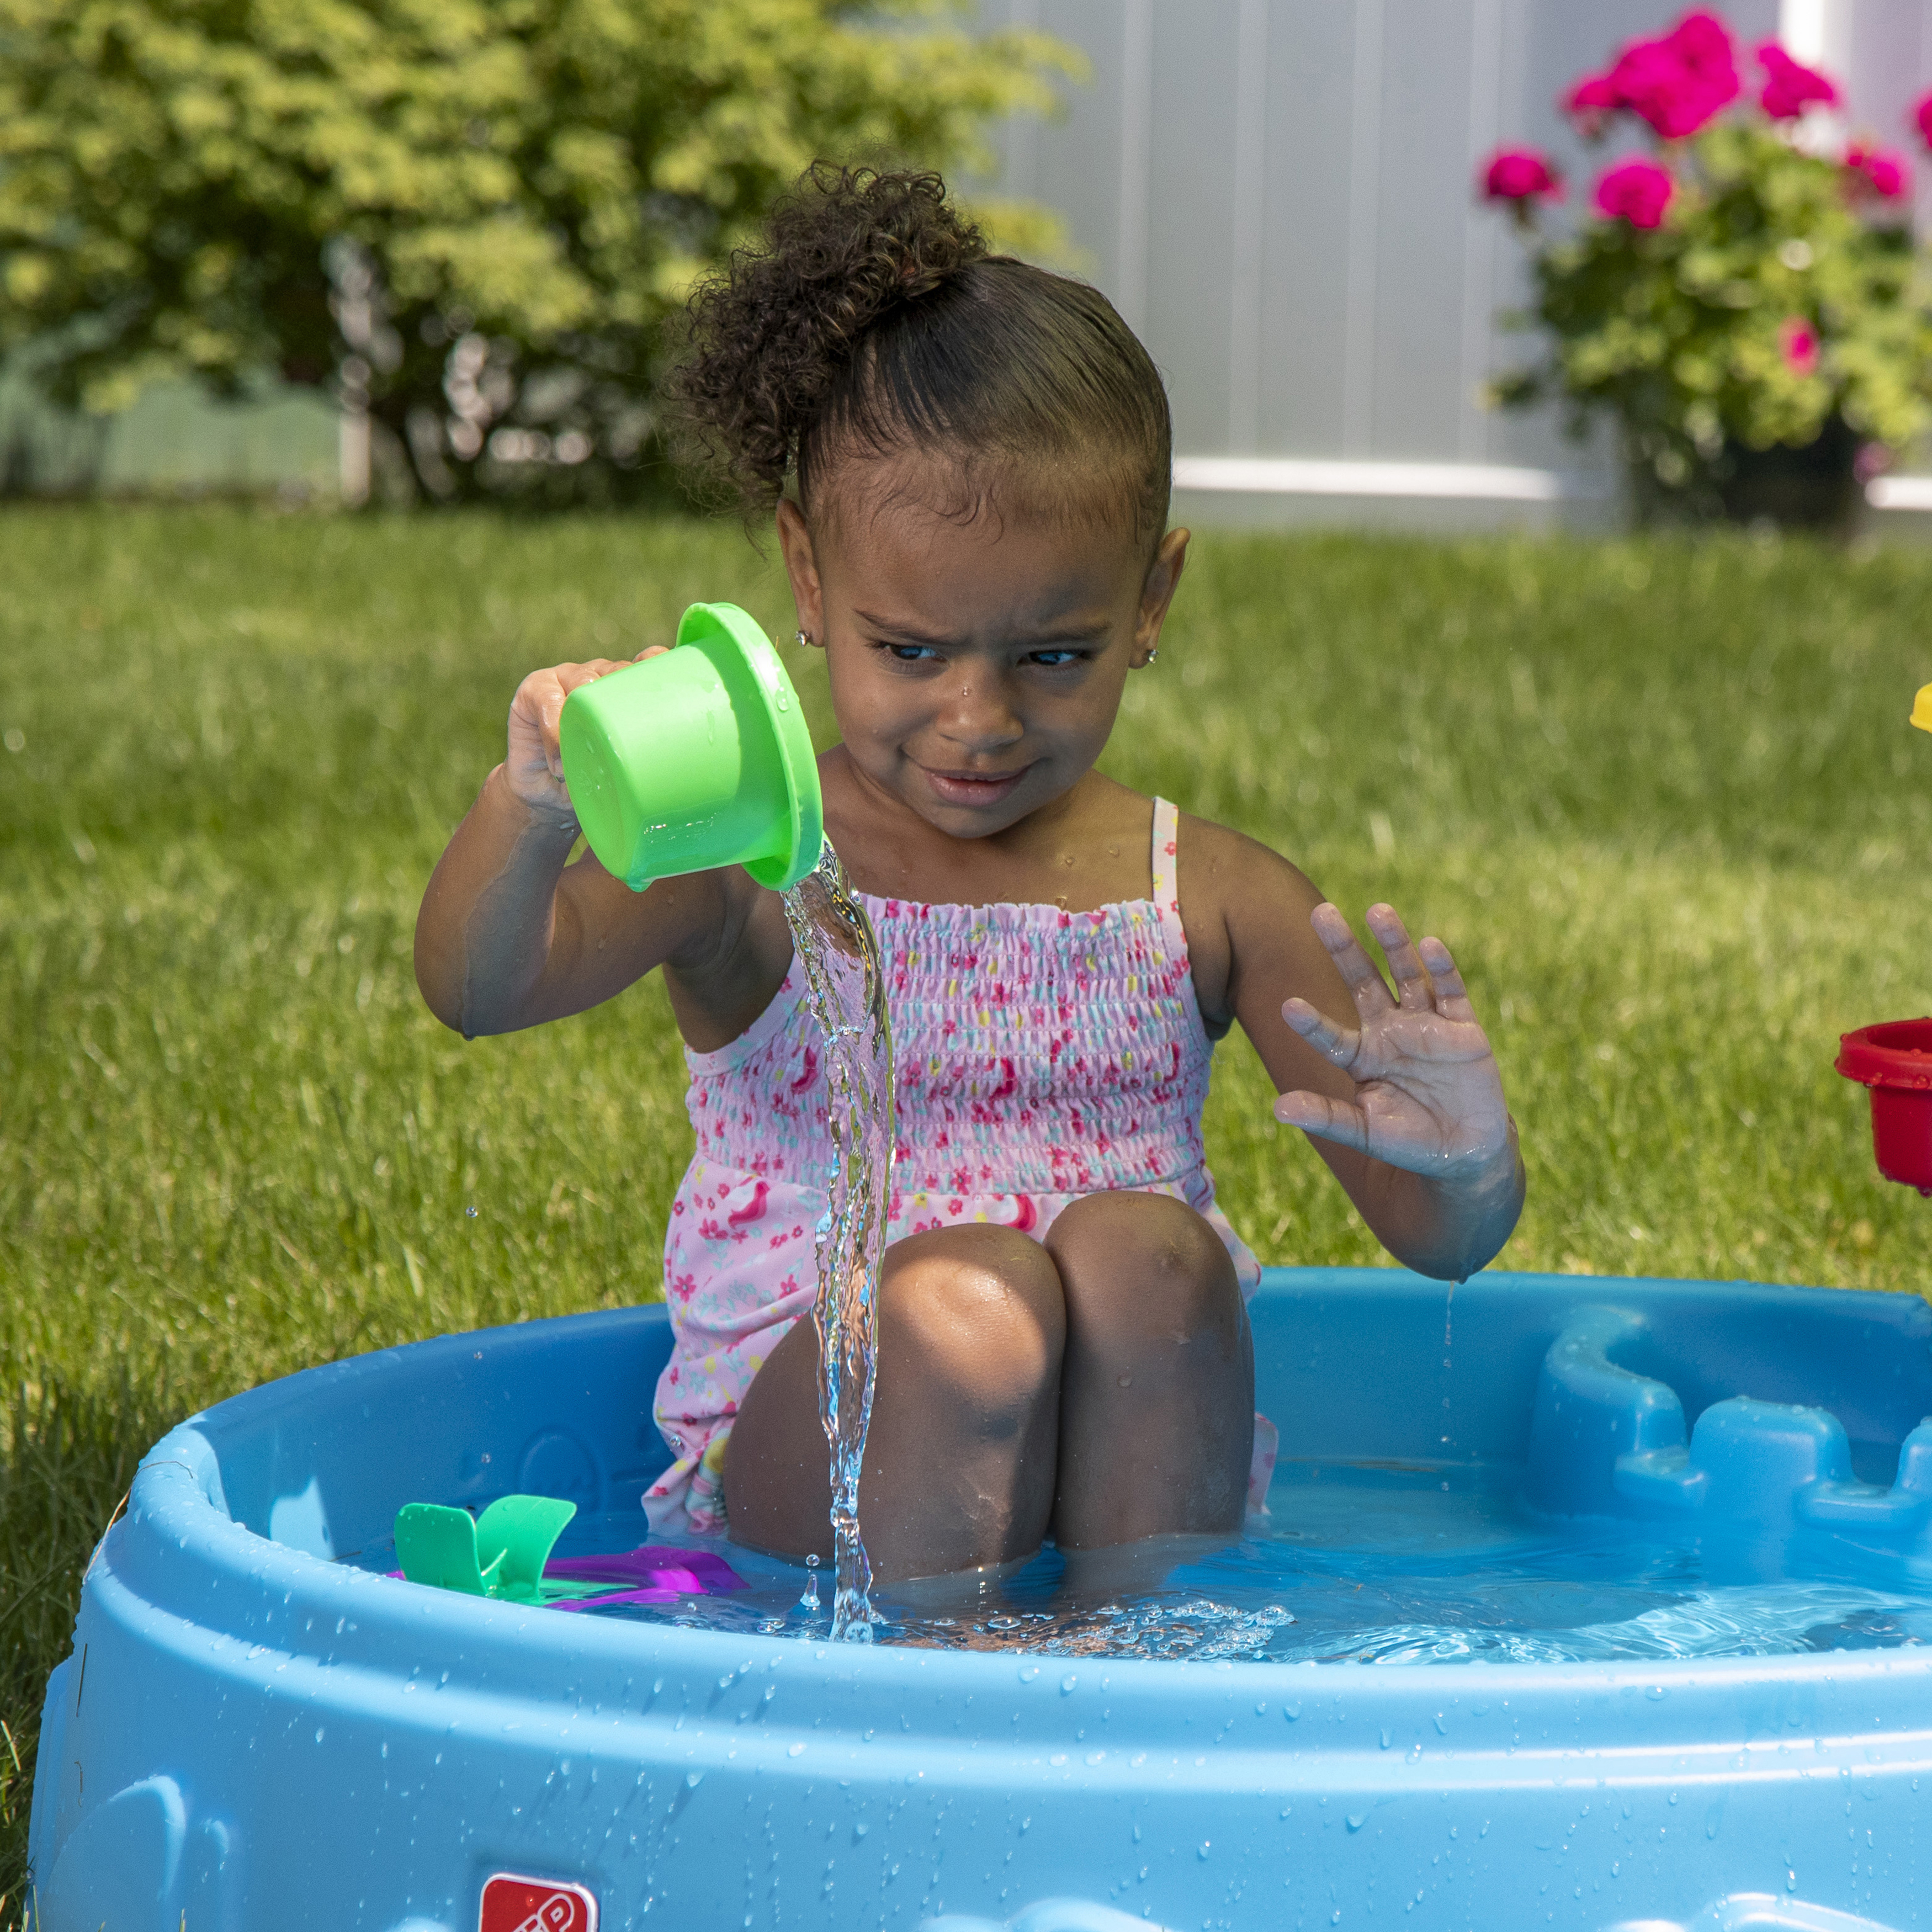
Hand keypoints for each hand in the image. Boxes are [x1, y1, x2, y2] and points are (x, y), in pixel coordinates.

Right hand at [504, 647, 667, 825]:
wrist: (544, 796)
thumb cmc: (592, 780)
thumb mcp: (621, 771)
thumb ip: (642, 759)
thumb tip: (677, 772)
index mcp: (626, 689)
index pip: (648, 664)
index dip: (659, 666)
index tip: (675, 681)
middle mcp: (600, 676)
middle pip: (619, 671)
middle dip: (627, 695)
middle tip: (630, 733)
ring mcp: (568, 677)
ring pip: (585, 681)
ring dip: (589, 717)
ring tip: (588, 758)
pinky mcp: (535, 689)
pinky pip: (549, 699)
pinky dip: (555, 731)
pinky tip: (560, 761)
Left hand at [1274, 903, 1513, 1186]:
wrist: (1467, 1152)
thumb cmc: (1409, 1142)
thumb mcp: (1366, 1134)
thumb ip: (1328, 1116)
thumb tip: (1278, 1107)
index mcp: (1362, 1056)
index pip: (1331, 1034)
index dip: (1312, 1023)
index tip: (1287, 1006)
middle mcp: (1390, 1032)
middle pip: (1363, 983)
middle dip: (1344, 949)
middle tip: (1320, 912)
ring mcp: (1427, 1026)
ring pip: (1407, 976)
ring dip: (1394, 944)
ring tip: (1376, 910)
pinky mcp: (1464, 1029)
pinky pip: (1452, 992)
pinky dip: (1443, 969)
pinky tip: (1429, 945)